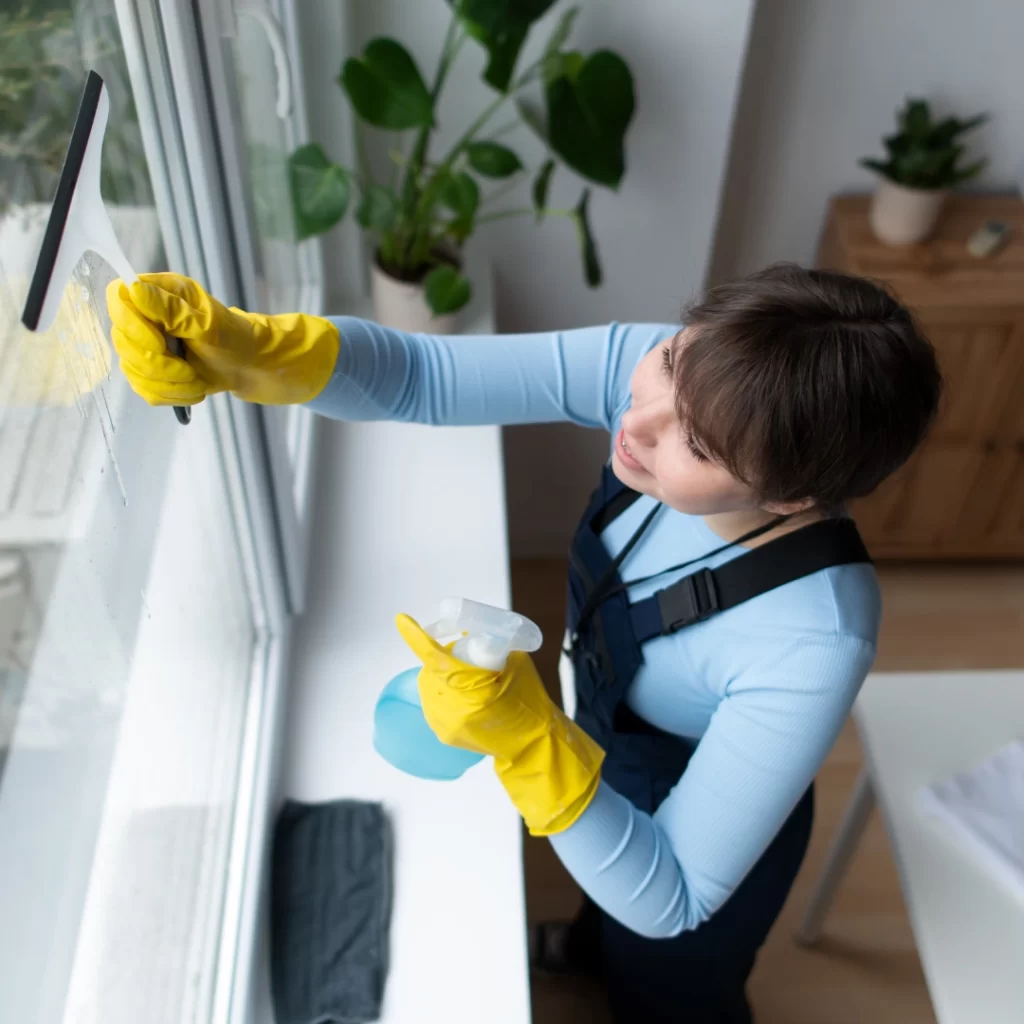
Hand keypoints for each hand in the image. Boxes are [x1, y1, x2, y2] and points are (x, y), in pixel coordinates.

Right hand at [105, 272, 338, 405]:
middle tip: (189, 373)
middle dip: (159, 365)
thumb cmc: (238, 339)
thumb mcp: (210, 324)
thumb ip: (171, 310)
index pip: (119, 300)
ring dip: (169, 385)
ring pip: (133, 371)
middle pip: (123, 342)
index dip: (132, 326)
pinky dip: (171, 396)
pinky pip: (145, 390)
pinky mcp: (152, 371)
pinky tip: (192, 390)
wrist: (254, 367)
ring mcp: (147, 344)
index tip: (160, 343)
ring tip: (196, 383)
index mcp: (160, 293)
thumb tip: (132, 289)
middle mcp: (148, 315)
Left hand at [396, 614, 604, 835]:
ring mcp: (446, 724)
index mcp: (474, 689)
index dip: (417, 638)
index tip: (402, 619)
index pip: (437, 659)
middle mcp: (453, 709)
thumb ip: (493, 646)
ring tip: (468, 681)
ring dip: (442, 677)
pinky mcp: (443, 734)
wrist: (532, 744)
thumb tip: (470, 633)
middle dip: (442, 660)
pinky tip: (464, 696)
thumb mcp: (517, 664)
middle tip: (464, 659)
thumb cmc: (529, 701)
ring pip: (430, 686)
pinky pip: (434, 702)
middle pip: (432, 670)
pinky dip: (444, 693)